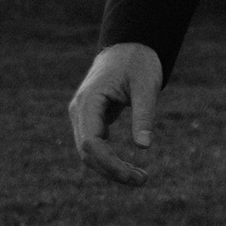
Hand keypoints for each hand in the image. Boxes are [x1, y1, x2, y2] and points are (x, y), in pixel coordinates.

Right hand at [70, 42, 163, 184]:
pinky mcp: (91, 120)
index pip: (91, 143)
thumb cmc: (138, 61)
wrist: (130, 45)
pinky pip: (95, 146)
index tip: (132, 175)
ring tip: (140, 177)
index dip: (109, 164)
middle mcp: (79, 110)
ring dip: (111, 168)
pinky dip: (110, 159)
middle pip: (87, 153)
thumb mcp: (146, 85)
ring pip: (90, 153)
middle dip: (112, 170)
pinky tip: (129, 168)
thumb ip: (144, 114)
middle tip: (142, 180)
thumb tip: (144, 147)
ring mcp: (82, 116)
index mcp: (88, 101)